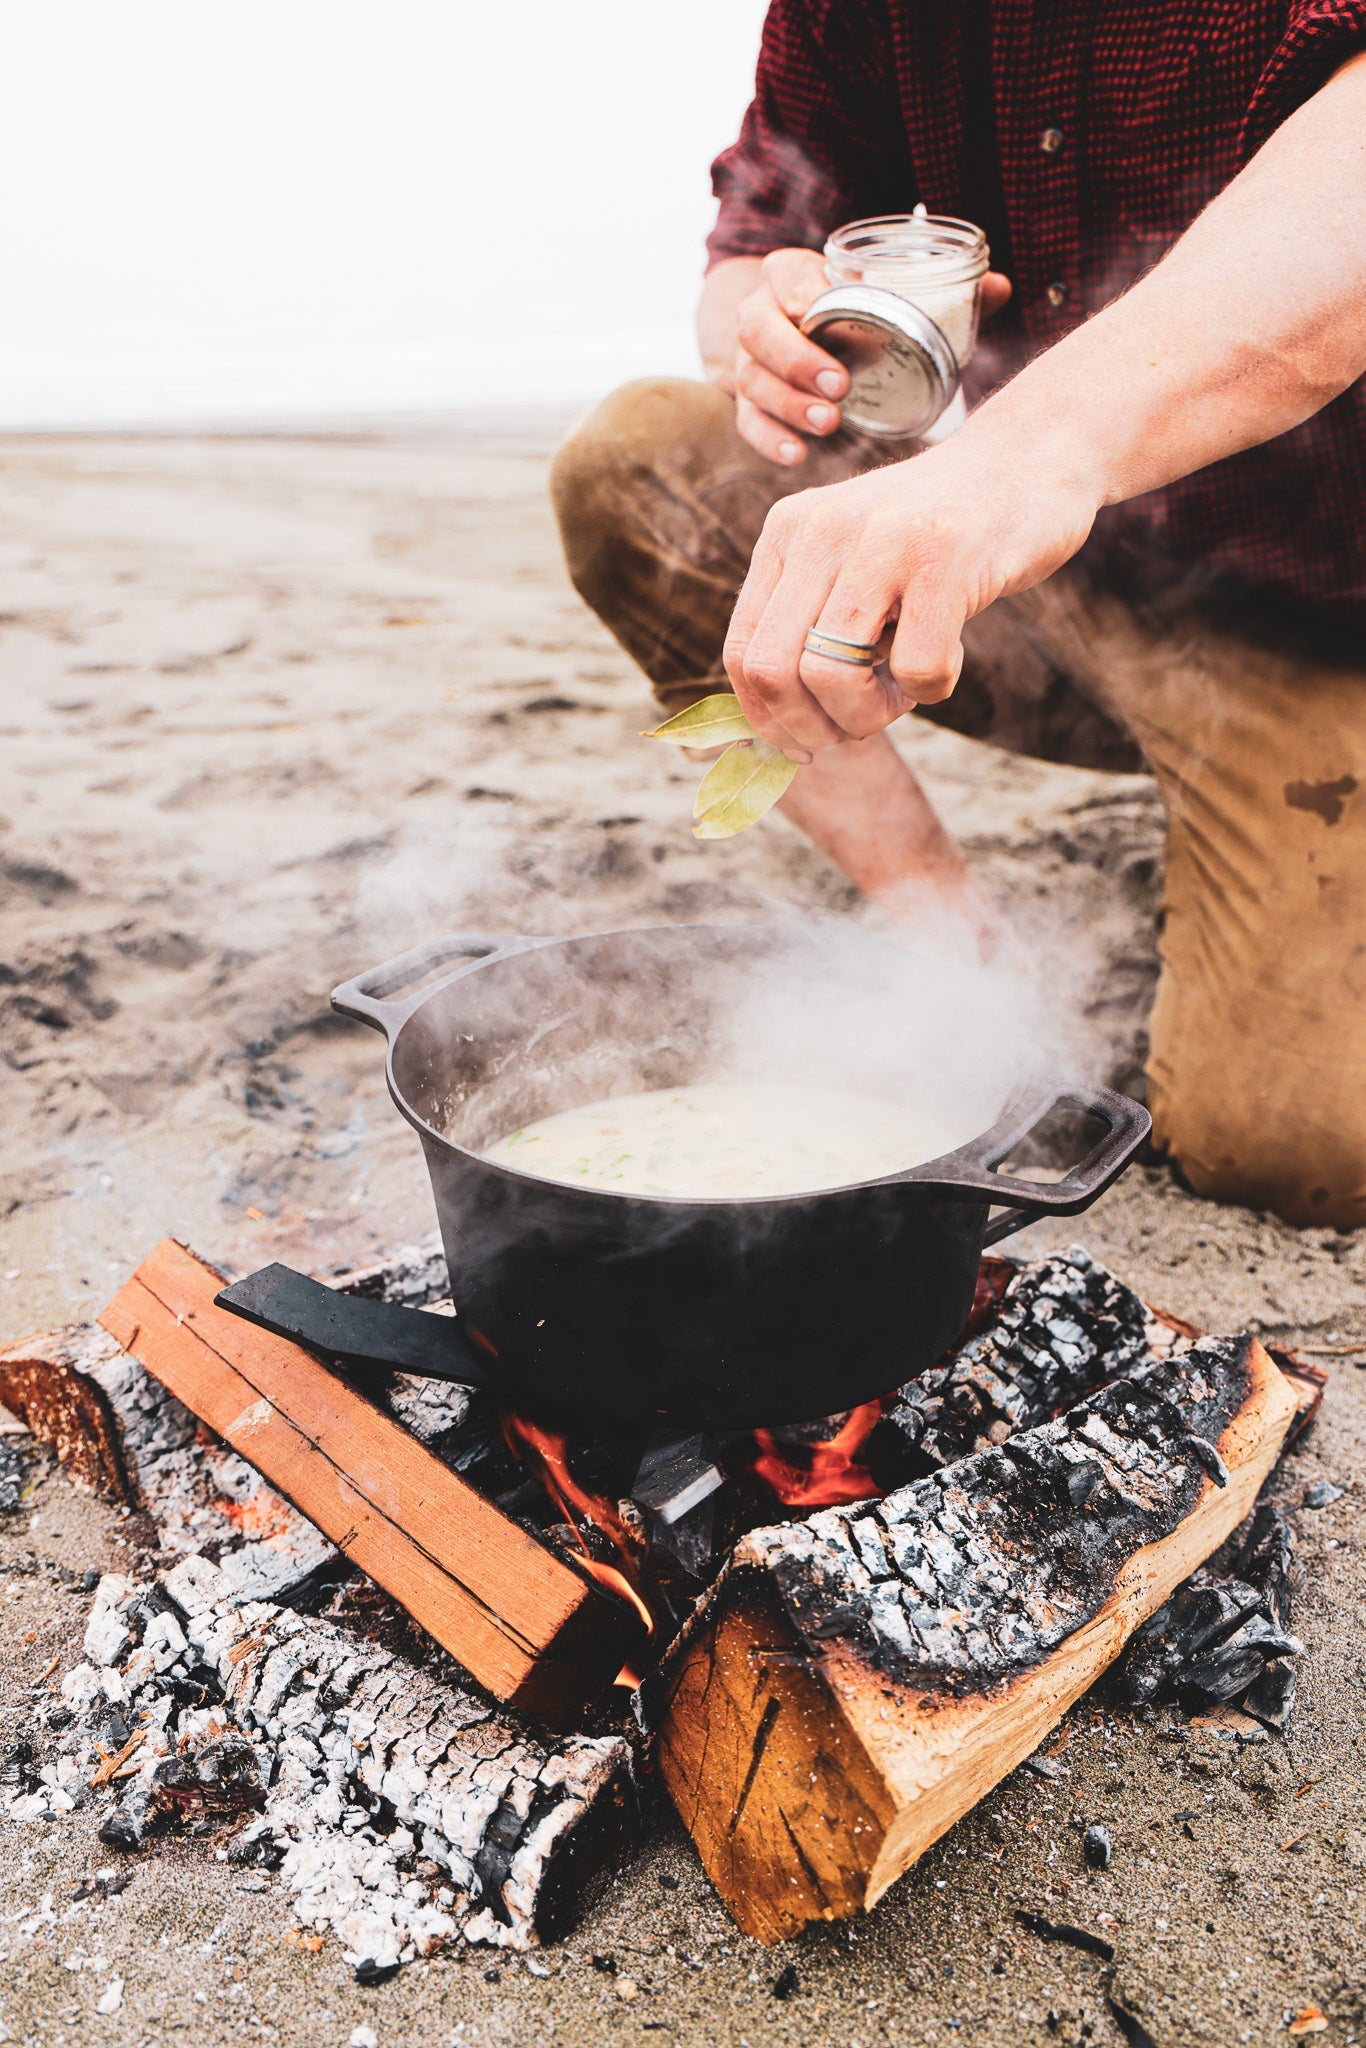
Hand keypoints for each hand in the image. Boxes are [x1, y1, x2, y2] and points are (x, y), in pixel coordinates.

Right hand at [703, 250, 1013, 468]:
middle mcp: (761, 316)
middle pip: (758, 333)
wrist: (790, 332)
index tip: (819, 310)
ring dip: (789, 405)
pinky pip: (749, 424)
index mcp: (789, 275)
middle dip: (796, 359)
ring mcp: (751, 364)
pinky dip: (771, 441)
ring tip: (829, 424)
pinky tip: (798, 455)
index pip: (783, 276)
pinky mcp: (750, 405)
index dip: (797, 293)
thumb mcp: (884, 291)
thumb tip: (1000, 288)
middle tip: (839, 386)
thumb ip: (938, 291)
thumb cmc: (849, 310)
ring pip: (752, 382)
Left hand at [722, 425, 1100, 759]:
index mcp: (787, 532)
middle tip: (862, 721)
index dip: (768, 718)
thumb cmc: (939, 537)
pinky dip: (933, 688)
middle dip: (814, 726)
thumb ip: (811, 623)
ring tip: (907, 689)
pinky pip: (915, 669)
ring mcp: (881, 539)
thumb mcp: (855, 564)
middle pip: (773, 672)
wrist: (1030, 460)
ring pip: (829, 675)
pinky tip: (952, 656)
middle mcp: (820, 529)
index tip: (806, 743)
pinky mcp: (943, 557)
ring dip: (869, 714)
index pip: (741, 651)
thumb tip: (779, 730)